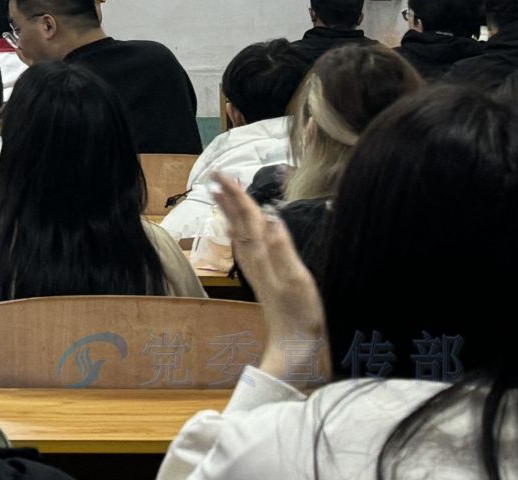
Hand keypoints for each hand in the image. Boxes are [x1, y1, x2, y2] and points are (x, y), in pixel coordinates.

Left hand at [213, 176, 327, 383]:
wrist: (294, 343)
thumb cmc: (301, 313)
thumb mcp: (298, 279)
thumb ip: (283, 248)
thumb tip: (271, 217)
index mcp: (263, 254)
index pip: (247, 217)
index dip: (236, 194)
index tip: (223, 174)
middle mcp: (254, 258)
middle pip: (238, 221)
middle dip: (228, 196)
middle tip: (216, 174)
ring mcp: (256, 268)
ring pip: (238, 231)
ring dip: (229, 210)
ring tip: (219, 192)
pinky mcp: (260, 276)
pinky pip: (243, 245)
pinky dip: (237, 230)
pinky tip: (234, 228)